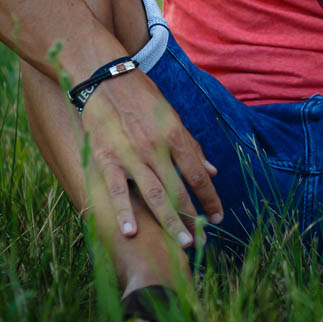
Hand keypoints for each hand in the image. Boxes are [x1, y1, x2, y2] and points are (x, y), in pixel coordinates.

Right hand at [79, 70, 222, 246]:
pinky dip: (125, 211)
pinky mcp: (106, 159)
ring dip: (169, 221)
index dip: (210, 198)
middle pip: (180, 189)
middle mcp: (157, 148)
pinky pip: (118, 190)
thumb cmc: (140, 96)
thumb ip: (191, 146)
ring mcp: (131, 155)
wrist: (104, 77)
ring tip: (181, 244)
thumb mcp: (171, 115)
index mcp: (175, 135)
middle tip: (203, 242)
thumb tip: (212, 171)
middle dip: (193, 218)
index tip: (218, 216)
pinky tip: (131, 232)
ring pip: (154, 194)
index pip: (198, 174)